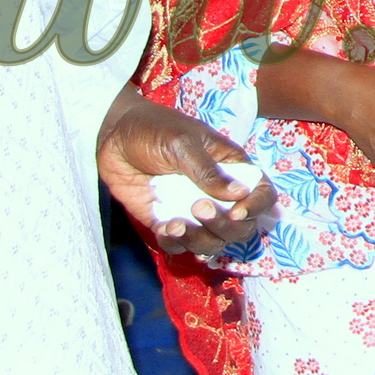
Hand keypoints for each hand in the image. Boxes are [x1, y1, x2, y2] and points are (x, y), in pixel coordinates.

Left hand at [98, 88, 277, 254]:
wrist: (112, 137)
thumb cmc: (153, 129)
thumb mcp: (182, 143)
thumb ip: (208, 170)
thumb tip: (240, 193)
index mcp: (231, 168)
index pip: (262, 192)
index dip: (257, 206)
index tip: (237, 212)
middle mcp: (218, 194)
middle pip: (241, 226)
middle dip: (224, 226)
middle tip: (198, 208)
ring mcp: (193, 211)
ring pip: (213, 242)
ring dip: (200, 241)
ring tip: (176, 225)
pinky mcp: (169, 222)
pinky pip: (181, 245)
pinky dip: (176, 243)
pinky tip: (164, 228)